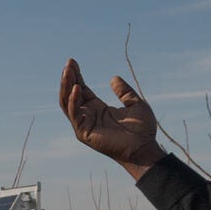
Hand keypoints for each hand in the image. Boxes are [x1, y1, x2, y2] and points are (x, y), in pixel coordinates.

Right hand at [59, 58, 166, 178]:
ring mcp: (84, 124)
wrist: (145, 148)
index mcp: (97, 109)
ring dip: (66, 87)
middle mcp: (88, 115)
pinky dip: (73, 101)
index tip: (72, 61)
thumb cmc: (142, 130)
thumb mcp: (136, 104)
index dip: (76, 75)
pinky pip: (74, 114)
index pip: (81, 89)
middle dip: (68, 78)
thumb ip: (124, 92)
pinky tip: (77, 88)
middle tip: (69, 62)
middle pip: (71, 94)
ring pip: (67, 103)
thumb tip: (113, 78)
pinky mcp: (84, 133)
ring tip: (67, 71)